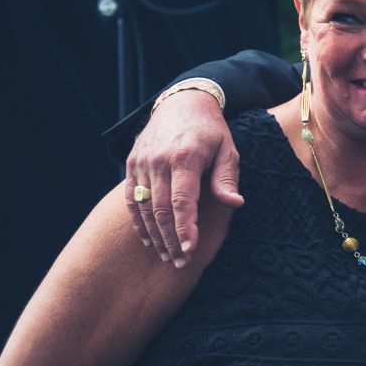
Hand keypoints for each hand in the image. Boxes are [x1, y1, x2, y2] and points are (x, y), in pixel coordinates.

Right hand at [125, 89, 241, 264]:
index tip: (191, 250)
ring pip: (144, 207)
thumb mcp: (228, 149)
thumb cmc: (211, 131)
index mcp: (184, 156)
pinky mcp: (131, 164)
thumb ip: (227, 178)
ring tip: (167, 257)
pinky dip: (139, 221)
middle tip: (181, 263)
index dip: (185, 227)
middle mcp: (158, 161)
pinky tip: (148, 239)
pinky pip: (132, 198)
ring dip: (155, 236)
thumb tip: (235, 204)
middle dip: (171, 239)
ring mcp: (141, 162)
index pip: (182, 200)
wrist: (181, 103)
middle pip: (160, 209)